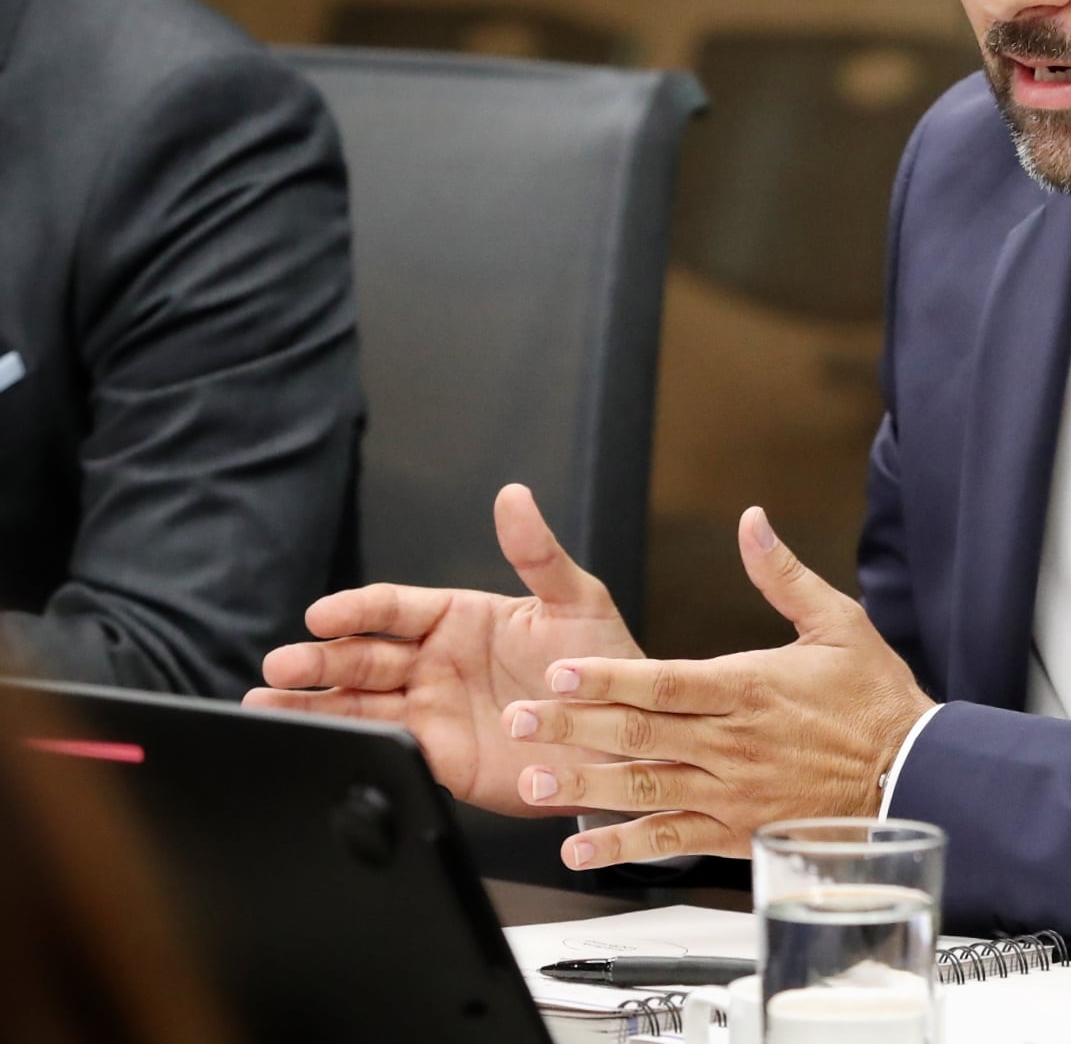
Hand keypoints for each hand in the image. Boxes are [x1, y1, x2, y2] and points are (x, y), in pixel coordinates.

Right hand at [245, 484, 643, 814]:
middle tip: (281, 665)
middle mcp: (434, 661)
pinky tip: (308, 743)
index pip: (392, 608)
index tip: (322, 614)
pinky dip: (345, 746)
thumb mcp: (577, 602)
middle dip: (318, 659)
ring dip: (310, 703)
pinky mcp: (437, 756)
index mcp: (459, 617)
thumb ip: (538, 554)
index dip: (355, 610)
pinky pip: (383, 747)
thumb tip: (514, 496)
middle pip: (362, 656)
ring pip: (357, 702)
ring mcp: (431, 710)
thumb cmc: (605, 661)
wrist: (625, 734)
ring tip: (263, 705)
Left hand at [499, 506, 932, 868]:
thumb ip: (783, 574)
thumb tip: (753, 521)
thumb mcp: (838, 622)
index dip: (608, 676)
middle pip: (638, 734)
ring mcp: (732, 791)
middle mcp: (732, 742)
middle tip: (519, 721)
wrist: (912, 774)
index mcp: (749, 687)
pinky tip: (580, 850)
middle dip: (572, 726)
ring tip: (531, 783)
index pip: (665, 681)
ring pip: (644, 789)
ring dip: (583, 787)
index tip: (559, 670)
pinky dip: (623, 849)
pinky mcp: (736, 831)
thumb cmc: (875, 700)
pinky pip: (671, 841)